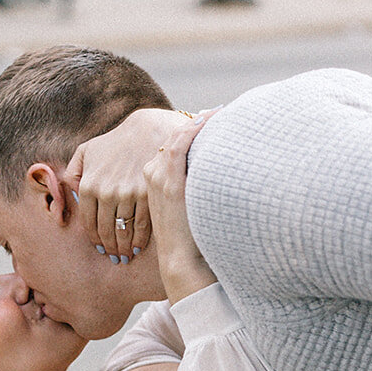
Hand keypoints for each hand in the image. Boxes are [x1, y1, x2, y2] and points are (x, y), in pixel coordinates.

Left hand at [63, 107, 182, 261]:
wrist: (148, 132)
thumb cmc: (115, 143)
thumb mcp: (85, 151)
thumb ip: (72, 173)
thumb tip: (70, 195)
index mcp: (89, 184)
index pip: (89, 222)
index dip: (94, 239)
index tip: (100, 248)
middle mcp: (106, 192)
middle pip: (106, 231)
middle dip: (109, 248)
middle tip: (113, 257)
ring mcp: (128, 195)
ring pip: (123, 232)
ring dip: (124, 248)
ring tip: (125, 256)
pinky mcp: (148, 196)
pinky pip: (142, 226)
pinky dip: (139, 240)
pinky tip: (139, 247)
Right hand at [144, 116, 215, 303]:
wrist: (181, 260)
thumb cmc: (192, 238)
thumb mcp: (191, 207)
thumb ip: (196, 188)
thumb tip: (217, 173)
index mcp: (155, 179)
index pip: (172, 144)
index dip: (190, 129)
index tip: (211, 117)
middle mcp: (152, 174)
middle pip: (174, 138)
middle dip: (195, 122)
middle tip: (218, 110)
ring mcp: (158, 177)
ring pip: (177, 138)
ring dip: (198, 122)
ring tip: (218, 111)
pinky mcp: (169, 182)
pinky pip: (180, 145)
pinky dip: (194, 129)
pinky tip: (210, 118)